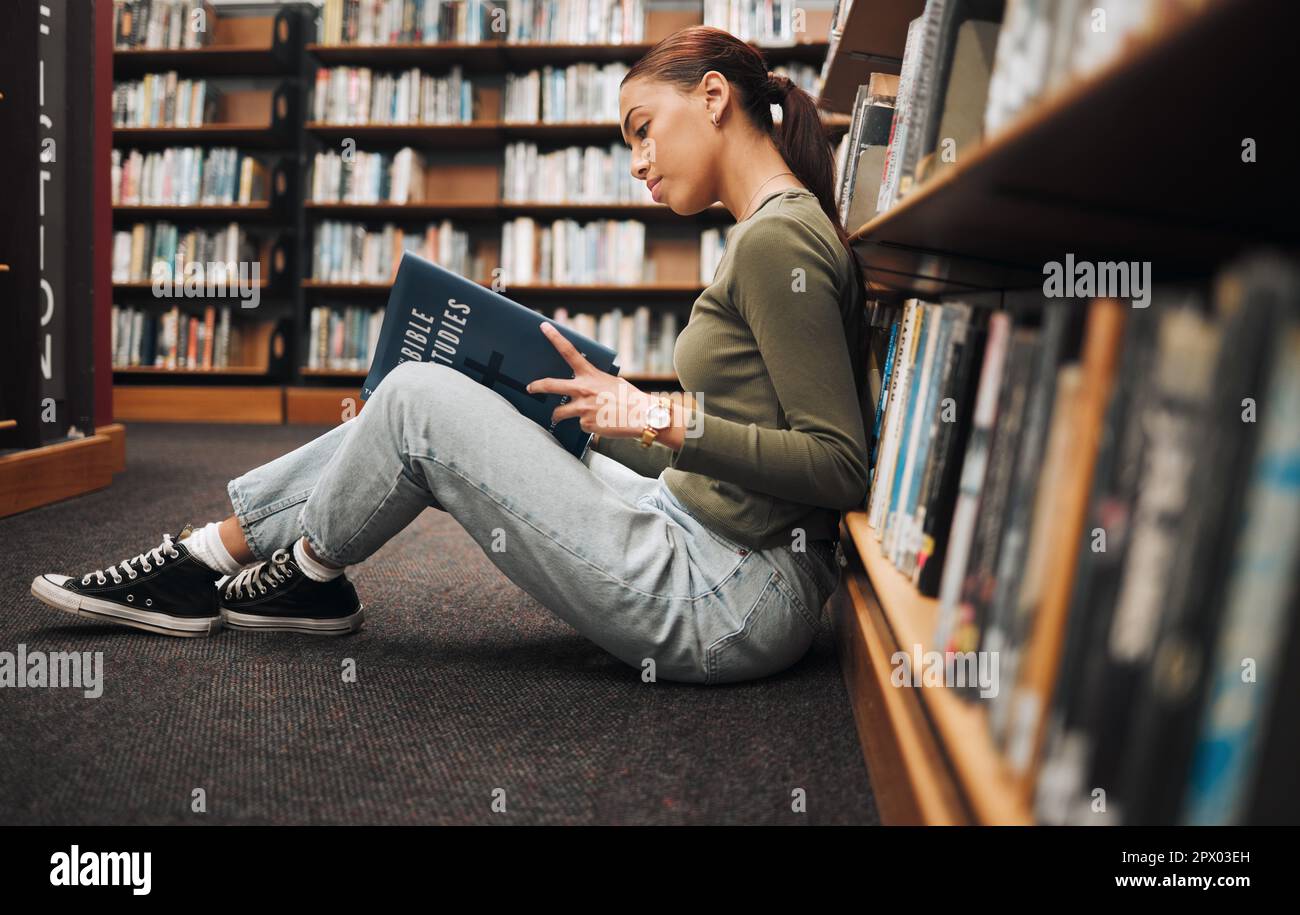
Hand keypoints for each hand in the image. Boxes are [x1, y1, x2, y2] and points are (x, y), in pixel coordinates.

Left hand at [526, 322, 656, 438]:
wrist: (642, 416)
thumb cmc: (630, 398)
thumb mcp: (612, 382)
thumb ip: (596, 382)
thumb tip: (587, 389)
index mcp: (590, 375)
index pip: (569, 351)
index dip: (555, 338)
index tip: (544, 327)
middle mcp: (583, 389)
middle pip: (551, 385)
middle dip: (537, 386)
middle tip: (530, 388)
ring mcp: (582, 408)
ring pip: (559, 413)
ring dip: (557, 416)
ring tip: (557, 418)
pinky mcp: (586, 423)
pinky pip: (580, 424)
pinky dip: (587, 424)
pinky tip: (600, 423)